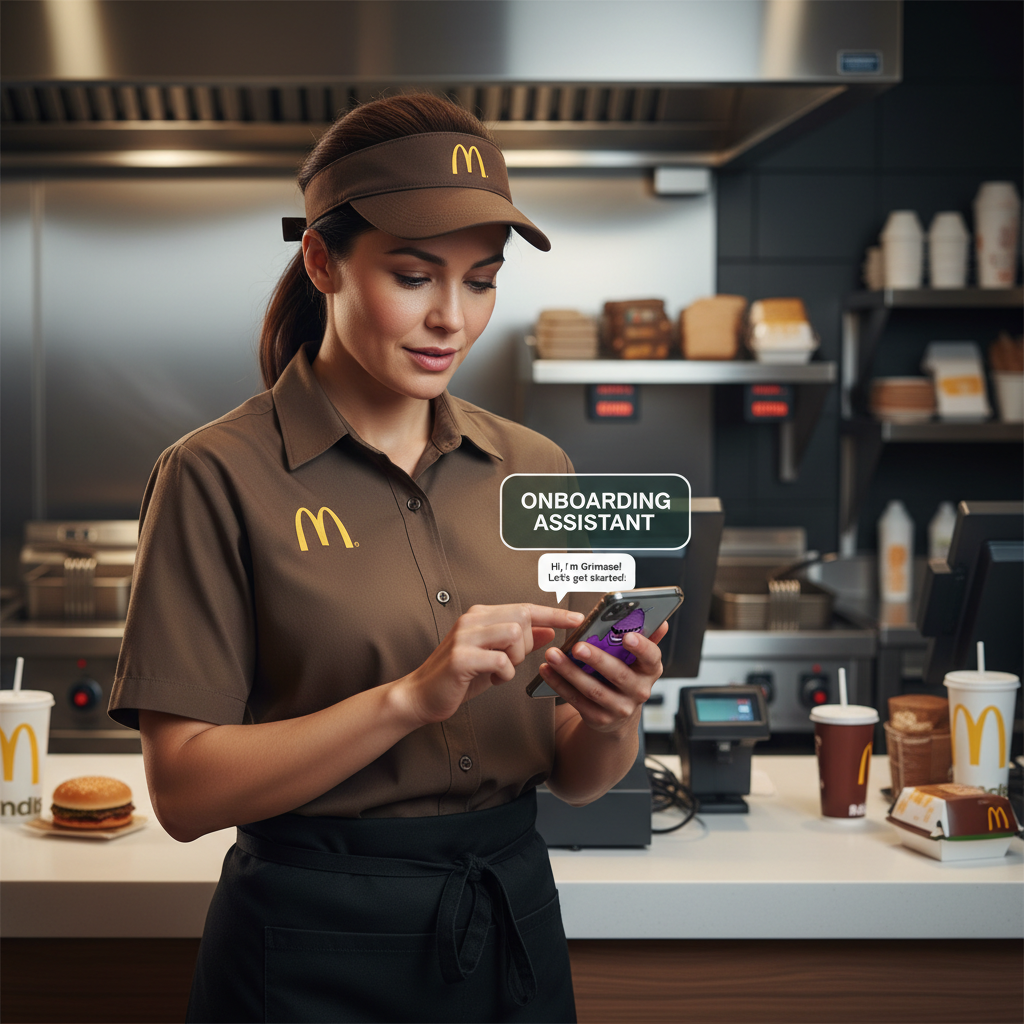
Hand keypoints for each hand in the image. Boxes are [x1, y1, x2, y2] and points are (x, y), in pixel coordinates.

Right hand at [398, 603, 583, 724]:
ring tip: (499, 670)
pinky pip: (501, 661)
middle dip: (526, 643)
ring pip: (513, 635)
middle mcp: (472, 619)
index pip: (525, 607)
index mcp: (481, 615)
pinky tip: (490, 679)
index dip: (554, 613)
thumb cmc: (458, 677)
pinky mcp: (461, 657)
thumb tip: (547, 629)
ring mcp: (465, 636)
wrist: (421, 695)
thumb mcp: (494, 656)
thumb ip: (519, 641)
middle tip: (511, 661)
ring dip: (515, 658)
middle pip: (522, 617)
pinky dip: (503, 674)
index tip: (578, 618)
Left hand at [537, 621, 668, 735]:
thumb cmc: (626, 676)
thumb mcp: (639, 661)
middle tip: (578, 646)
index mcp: (650, 671)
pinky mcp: (599, 718)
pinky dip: (559, 684)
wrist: (618, 716)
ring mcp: (619, 707)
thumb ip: (647, 639)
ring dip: (570, 671)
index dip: (641, 647)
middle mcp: (639, 691)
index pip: (652, 658)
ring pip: (593, 689)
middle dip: (596, 659)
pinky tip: (548, 670)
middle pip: (618, 674)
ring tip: (553, 655)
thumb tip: (660, 622)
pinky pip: (576, 700)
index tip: (627, 635)